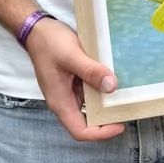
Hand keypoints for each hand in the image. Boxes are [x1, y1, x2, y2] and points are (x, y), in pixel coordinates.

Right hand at [25, 14, 124, 141]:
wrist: (36, 29)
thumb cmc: (49, 43)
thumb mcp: (71, 55)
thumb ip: (91, 71)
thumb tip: (111, 86)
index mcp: (60, 102)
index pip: (80, 131)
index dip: (101, 133)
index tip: (119, 124)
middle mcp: (64, 101)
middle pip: (87, 122)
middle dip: (107, 119)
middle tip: (126, 109)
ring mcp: (68, 91)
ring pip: (90, 106)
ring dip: (105, 103)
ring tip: (124, 96)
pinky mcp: (73, 81)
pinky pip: (89, 92)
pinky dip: (101, 89)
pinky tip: (113, 80)